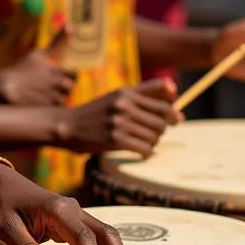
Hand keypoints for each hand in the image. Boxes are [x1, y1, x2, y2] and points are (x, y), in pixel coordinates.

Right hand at [0, 25, 76, 105]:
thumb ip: (58, 42)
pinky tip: (37, 104)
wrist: (3, 87)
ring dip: (56, 99)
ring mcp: (49, 95)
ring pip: (63, 100)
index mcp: (55, 69)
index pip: (74, 74)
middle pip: (70, 88)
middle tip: (49, 88)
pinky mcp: (43, 108)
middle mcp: (54, 82)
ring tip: (41, 96)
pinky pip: (54, 110)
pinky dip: (48, 108)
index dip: (68, 77)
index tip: (59, 77)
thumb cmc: (22, 69)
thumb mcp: (39, 54)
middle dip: (63, 89)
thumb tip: (71, 24)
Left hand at [0, 164, 140, 244]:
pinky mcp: (74, 220)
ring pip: (105, 233)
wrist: (0, 183)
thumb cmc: (2, 204)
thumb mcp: (7, 227)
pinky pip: (96, 236)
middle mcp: (73, 209)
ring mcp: (76, 213)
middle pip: (105, 233)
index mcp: (58, 209)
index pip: (83, 238)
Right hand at [58, 78, 180, 154]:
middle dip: (163, 128)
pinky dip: (146, 152)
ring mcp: (119, 122)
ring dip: (154, 142)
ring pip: (155, 135)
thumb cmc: (97, 112)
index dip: (173, 110)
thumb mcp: (117, 96)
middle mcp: (124, 104)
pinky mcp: (115, 139)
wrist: (68, 125)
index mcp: (126, 92)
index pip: (162, 97)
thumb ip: (144, 92)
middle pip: (162, 119)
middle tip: (155, 133)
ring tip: (144, 142)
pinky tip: (140, 151)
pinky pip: (144, 148)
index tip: (176, 118)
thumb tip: (174, 92)